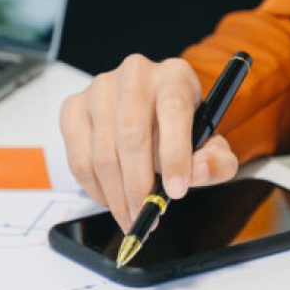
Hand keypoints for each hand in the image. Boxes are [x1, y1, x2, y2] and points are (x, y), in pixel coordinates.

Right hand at [60, 54, 238, 228]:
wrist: (150, 116)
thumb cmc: (180, 131)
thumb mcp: (211, 146)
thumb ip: (216, 162)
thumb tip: (196, 172)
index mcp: (174, 75)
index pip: (173, 110)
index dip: (174, 154)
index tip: (176, 192)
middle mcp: (134, 74)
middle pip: (131, 136)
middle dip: (138, 186)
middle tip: (146, 215)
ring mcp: (99, 89)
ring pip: (102, 153)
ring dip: (116, 194)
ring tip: (130, 214)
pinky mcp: (73, 107)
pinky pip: (78, 158)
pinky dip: (94, 188)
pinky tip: (110, 198)